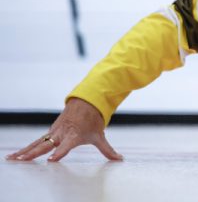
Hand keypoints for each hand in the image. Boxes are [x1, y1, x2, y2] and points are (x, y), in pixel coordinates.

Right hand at [5, 98, 121, 161]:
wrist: (87, 101)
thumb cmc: (93, 121)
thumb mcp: (100, 136)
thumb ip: (108, 150)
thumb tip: (120, 159)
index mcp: (74, 135)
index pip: (66, 145)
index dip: (59, 152)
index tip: (51, 160)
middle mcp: (62, 133)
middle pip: (46, 145)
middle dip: (34, 153)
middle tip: (23, 160)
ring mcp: (54, 132)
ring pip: (37, 143)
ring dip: (24, 151)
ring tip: (12, 159)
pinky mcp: (50, 131)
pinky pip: (36, 141)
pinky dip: (25, 148)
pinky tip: (14, 156)